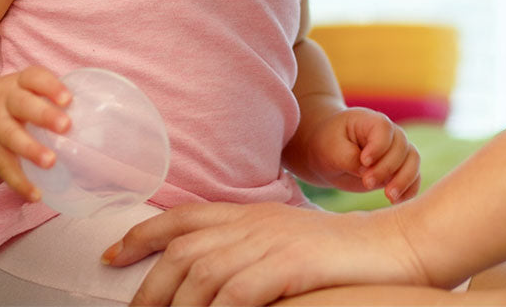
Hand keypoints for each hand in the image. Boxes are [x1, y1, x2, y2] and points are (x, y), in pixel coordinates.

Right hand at [0, 65, 71, 200]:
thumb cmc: (12, 99)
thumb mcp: (25, 87)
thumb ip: (52, 95)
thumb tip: (98, 110)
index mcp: (18, 83)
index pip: (34, 78)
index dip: (50, 86)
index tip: (68, 98)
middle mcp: (5, 103)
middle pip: (22, 105)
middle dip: (43, 115)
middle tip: (66, 126)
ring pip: (11, 137)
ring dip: (31, 150)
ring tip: (51, 162)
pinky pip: (4, 168)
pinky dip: (19, 182)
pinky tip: (36, 194)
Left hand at [102, 200, 430, 305]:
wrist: (394, 247)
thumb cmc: (339, 255)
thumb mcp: (284, 245)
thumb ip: (248, 254)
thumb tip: (207, 284)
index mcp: (249, 213)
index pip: (183, 217)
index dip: (142, 234)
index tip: (111, 256)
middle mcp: (253, 222)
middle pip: (183, 250)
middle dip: (148, 285)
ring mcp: (270, 241)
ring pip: (202, 274)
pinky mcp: (289, 264)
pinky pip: (238, 292)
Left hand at [297, 107, 420, 202]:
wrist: (328, 153)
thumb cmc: (328, 144)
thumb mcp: (331, 148)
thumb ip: (349, 157)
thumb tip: (367, 172)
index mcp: (370, 121)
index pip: (385, 129)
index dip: (379, 146)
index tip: (363, 161)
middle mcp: (388, 134)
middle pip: (402, 147)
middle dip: (387, 168)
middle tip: (366, 182)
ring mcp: (395, 151)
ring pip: (413, 161)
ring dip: (404, 180)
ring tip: (389, 197)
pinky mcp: (397, 169)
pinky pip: (413, 177)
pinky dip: (410, 189)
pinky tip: (396, 201)